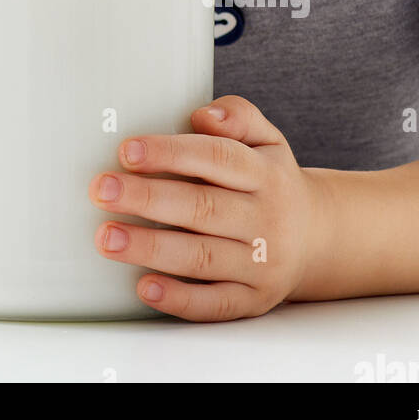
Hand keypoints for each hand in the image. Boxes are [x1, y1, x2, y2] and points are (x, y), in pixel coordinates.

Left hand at [88, 94, 327, 321]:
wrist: (317, 238)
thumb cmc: (271, 180)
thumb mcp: (267, 139)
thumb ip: (238, 116)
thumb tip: (204, 115)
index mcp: (265, 174)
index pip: (217, 158)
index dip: (170, 153)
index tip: (126, 151)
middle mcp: (267, 220)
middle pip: (203, 208)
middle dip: (148, 198)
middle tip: (101, 190)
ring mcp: (262, 265)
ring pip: (203, 257)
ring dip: (151, 248)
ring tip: (106, 237)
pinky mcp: (253, 301)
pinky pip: (215, 304)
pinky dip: (179, 298)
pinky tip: (143, 286)